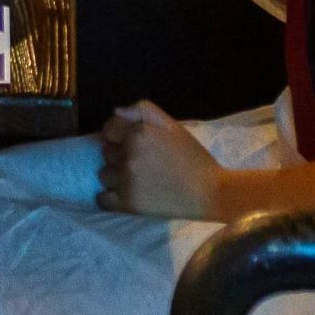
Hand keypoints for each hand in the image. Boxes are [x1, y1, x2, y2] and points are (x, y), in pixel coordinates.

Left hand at [98, 101, 223, 218]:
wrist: (212, 193)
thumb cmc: (193, 157)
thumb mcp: (172, 125)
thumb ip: (142, 111)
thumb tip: (116, 111)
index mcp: (138, 133)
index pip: (108, 130)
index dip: (119, 135)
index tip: (133, 144)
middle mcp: (128, 155)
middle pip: (106, 153)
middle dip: (120, 155)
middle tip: (142, 163)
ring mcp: (127, 181)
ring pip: (104, 175)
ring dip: (116, 177)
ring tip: (138, 180)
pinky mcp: (128, 204)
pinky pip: (102, 200)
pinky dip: (109, 199)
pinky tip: (124, 195)